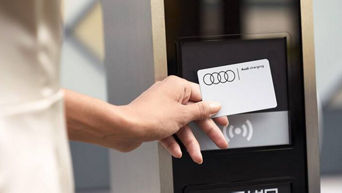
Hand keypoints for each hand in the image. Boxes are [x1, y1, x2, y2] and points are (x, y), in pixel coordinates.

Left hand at [65, 76, 227, 163]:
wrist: (123, 129)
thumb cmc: (147, 116)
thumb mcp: (182, 115)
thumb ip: (201, 111)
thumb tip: (214, 106)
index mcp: (177, 87)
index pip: (202, 96)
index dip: (214, 109)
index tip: (222, 119)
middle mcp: (169, 96)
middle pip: (194, 114)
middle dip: (206, 130)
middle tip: (218, 140)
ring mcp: (162, 109)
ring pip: (182, 125)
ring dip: (189, 142)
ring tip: (197, 155)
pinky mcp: (155, 121)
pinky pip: (169, 131)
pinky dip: (174, 141)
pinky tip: (177, 150)